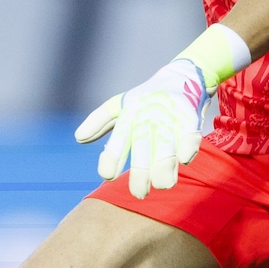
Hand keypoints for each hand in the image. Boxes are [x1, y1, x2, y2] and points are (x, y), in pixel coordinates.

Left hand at [74, 57, 217, 198]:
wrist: (183, 73)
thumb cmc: (147, 96)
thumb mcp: (121, 105)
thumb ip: (101, 122)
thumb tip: (78, 137)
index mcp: (129, 114)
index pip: (118, 138)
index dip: (112, 156)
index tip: (107, 176)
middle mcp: (147, 115)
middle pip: (142, 145)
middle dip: (141, 171)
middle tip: (139, 194)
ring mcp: (169, 115)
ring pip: (166, 143)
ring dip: (164, 164)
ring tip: (163, 185)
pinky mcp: (190, 115)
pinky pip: (189, 131)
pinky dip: (188, 144)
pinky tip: (184, 160)